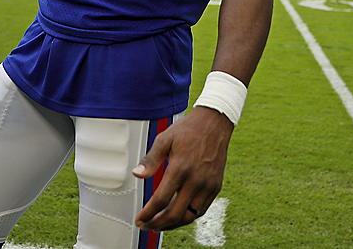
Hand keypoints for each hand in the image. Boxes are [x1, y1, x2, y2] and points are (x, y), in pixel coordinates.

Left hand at [132, 107, 232, 230]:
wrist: (214, 125)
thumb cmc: (186, 131)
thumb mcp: (164, 139)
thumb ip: (150, 160)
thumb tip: (136, 175)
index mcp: (180, 168)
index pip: (161, 200)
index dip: (148, 213)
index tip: (139, 219)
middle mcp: (196, 180)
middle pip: (176, 213)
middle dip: (158, 224)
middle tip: (146, 226)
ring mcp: (208, 185)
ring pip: (190, 216)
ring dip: (173, 224)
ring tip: (159, 224)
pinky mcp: (216, 187)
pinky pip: (201, 210)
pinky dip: (188, 217)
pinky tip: (176, 216)